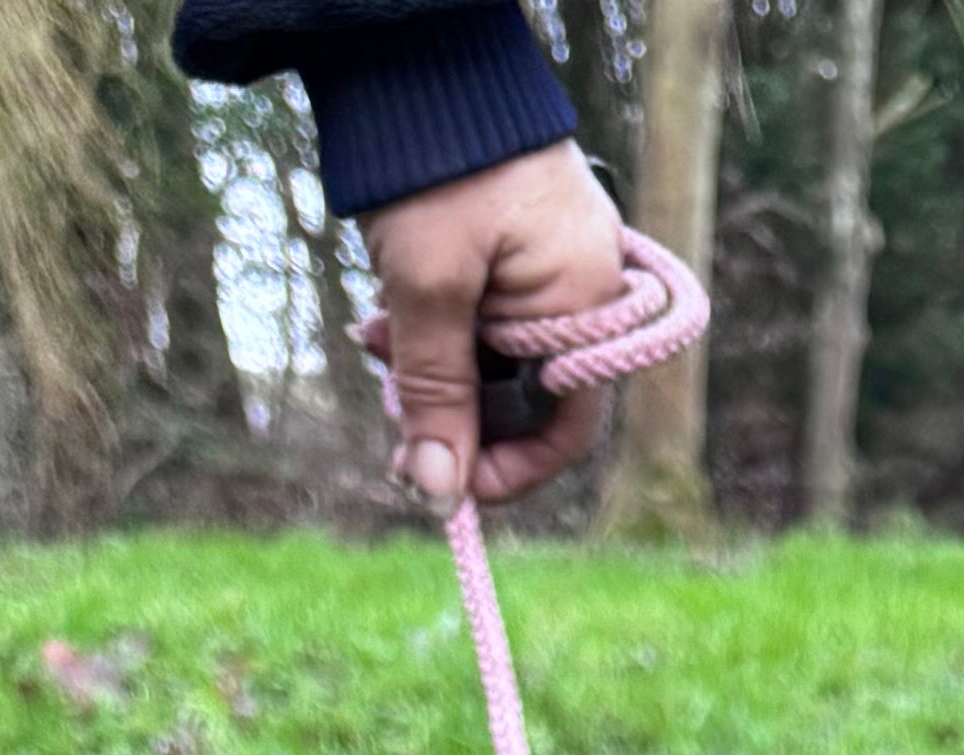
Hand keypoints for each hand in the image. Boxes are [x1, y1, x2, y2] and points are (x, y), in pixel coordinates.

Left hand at [366, 138, 632, 518]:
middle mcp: (587, 284)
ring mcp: (555, 256)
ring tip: (376, 340)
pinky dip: (441, 320)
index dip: (506, 469)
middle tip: (388, 402)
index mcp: (587, 301)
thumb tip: (437, 494)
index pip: (565, 426)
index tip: (444, 485)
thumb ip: (435, 394)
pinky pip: (489, 308)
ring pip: (498, 353)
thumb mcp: (429, 287)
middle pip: (526, 394)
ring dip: (436, 365)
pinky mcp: (521, 235)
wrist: (420, 51)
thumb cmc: (436, 164)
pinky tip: (390, 311)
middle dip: (454, 407)